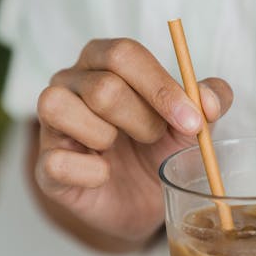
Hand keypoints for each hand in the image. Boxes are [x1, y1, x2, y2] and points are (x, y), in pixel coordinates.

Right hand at [35, 38, 231, 244]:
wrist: (145, 200)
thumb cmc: (162, 147)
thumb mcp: (193, 121)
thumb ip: (210, 100)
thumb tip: (210, 101)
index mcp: (105, 60)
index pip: (125, 55)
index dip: (160, 88)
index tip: (191, 122)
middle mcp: (70, 81)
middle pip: (103, 88)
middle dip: (142, 121)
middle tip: (154, 139)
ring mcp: (51, 121)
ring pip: (64, 109)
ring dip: (106, 137)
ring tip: (119, 150)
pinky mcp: (45, 163)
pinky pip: (56, 160)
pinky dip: (91, 173)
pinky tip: (103, 176)